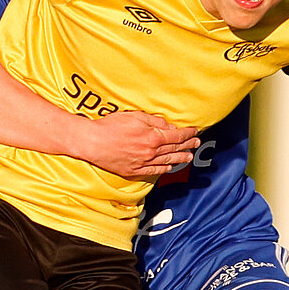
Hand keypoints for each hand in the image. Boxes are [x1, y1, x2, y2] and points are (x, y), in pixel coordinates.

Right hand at [76, 111, 199, 178]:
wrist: (92, 142)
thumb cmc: (110, 126)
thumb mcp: (135, 116)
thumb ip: (154, 122)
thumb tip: (169, 127)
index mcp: (152, 137)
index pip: (176, 136)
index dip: (187, 134)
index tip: (195, 131)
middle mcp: (150, 152)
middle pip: (174, 149)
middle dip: (188, 146)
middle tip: (197, 144)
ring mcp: (142, 163)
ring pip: (167, 162)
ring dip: (180, 159)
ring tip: (189, 157)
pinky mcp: (133, 171)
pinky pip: (153, 172)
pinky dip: (163, 170)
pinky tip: (170, 168)